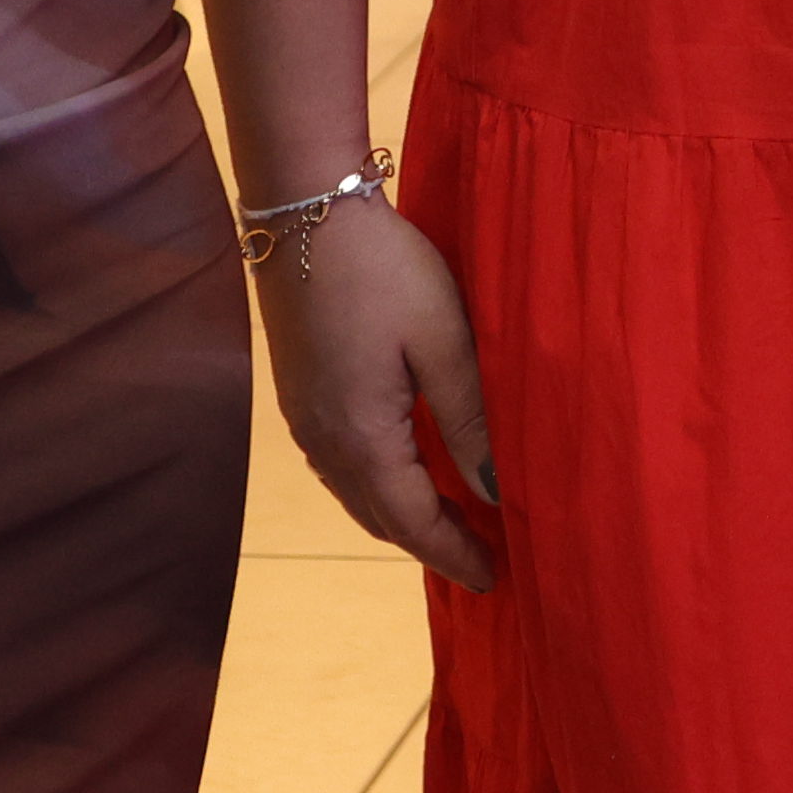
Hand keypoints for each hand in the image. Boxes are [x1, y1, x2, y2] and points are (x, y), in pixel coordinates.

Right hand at [262, 197, 499, 591]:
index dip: (453, 554)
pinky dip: (377, 488)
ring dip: (402, 518)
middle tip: (482, 561)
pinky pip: (341, 467)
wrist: (305, 212)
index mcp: (361, 436)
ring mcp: (303, 421)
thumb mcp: (445, 339)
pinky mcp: (298, 396)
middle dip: (430, 544)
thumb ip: (470, 418)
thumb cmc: (385, 270)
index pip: (412, 521)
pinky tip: (406, 476)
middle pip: (380, 517)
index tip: (493, 579)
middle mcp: (324, 442)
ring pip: (356, 495)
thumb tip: (494, 490)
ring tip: (452, 527)